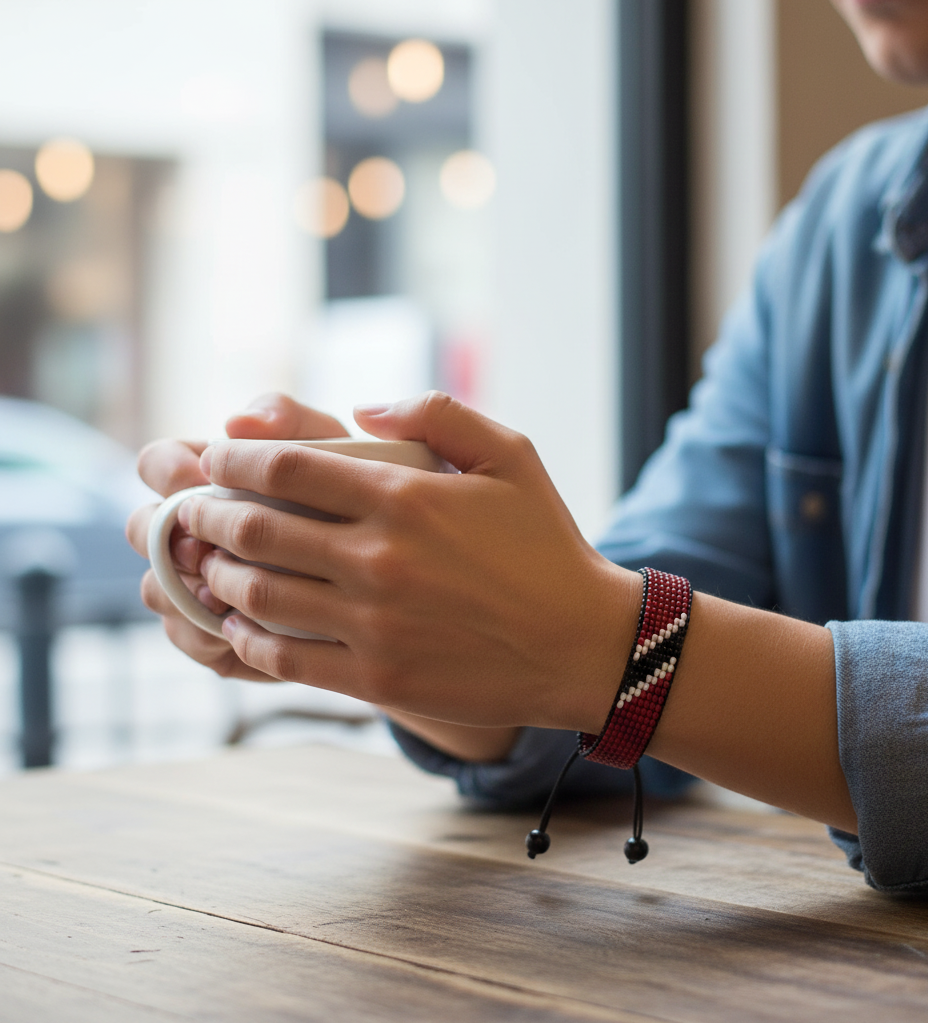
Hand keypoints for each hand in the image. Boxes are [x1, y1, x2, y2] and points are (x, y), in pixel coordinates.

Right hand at [126, 394, 350, 680]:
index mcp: (213, 476)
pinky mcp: (222, 630)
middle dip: (164, 539)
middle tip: (203, 547)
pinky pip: (190, 638)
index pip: (158, 463)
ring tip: (223, 595)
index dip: (169, 470)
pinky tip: (243, 631)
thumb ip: (294, 422)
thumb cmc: (363, 495)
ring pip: (158, 589)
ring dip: (182, 591)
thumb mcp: (340, 451)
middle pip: (144, 530)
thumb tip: (239, 422)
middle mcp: (198, 529)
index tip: (205, 478)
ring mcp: (203, 581)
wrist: (402, 571)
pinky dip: (206, 636)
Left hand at [178, 391, 642, 731]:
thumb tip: (362, 406)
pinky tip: (240, 623)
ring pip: (258, 595)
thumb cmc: (546, 544)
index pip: (285, 468)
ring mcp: (374, 624)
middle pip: (255, 530)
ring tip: (206, 564)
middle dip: (205, 514)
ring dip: (216, 575)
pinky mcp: (376, 679)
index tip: (211, 458)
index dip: (230, 459)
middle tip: (189, 510)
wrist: (581, 645)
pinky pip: (284, 658)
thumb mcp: (511, 454)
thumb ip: (436, 412)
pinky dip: (246, 637)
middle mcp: (379, 559)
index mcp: (405, 497)